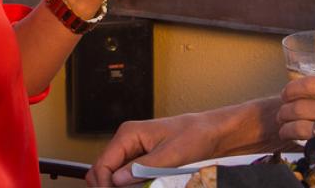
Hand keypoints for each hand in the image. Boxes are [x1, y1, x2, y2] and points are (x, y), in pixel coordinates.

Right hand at [89, 111, 220, 185]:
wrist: (211, 132)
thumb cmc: (194, 135)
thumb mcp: (171, 155)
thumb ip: (142, 168)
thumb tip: (117, 180)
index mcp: (129, 134)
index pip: (103, 163)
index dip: (104, 184)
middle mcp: (127, 141)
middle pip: (104, 170)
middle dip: (108, 186)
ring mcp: (133, 151)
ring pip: (114, 175)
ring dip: (120, 187)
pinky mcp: (141, 160)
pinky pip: (127, 176)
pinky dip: (130, 186)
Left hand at [276, 76, 314, 170]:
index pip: (314, 84)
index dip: (293, 88)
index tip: (286, 93)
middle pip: (304, 105)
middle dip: (285, 109)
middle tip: (281, 113)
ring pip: (305, 127)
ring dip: (288, 128)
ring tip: (284, 129)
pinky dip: (302, 144)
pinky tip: (299, 144)